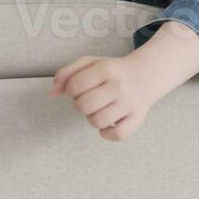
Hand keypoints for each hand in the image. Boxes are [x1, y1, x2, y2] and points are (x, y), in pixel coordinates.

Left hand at [49, 24, 198, 140]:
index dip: (72, 90)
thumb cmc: (112, 71)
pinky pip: (117, 135)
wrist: (146, 74)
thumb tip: (52, 93)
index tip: (80, 88)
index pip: (74, 86)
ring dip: (93, 118)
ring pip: (98, 122)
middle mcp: (118, 85)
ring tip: (100, 109)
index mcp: (105, 68)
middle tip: (90, 100)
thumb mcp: (89, 63)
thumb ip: (66, 73)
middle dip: (81, 105)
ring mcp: (129, 103)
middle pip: (84, 106)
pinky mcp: (138, 118)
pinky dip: (108, 133)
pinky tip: (108, 124)